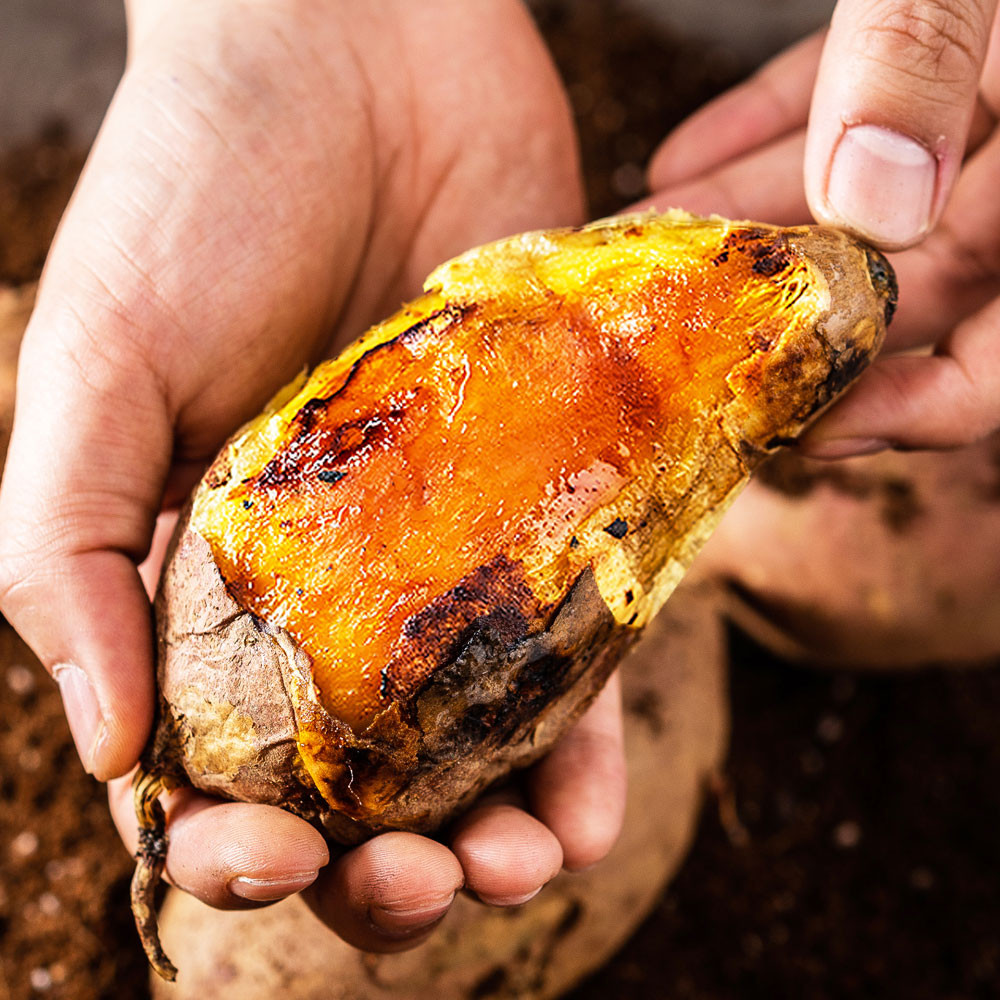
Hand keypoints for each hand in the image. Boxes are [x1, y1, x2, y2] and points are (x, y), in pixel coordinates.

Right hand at [0, 0, 625, 951]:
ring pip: (472, 748)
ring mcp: (443, 553)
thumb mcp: (91, 369)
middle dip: (385, 870)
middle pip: (354, 784)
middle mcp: (328, 589)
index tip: (272, 857)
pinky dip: (582, 744)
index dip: (231, 841)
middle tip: (426, 890)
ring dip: (497, 836)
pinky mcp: (544, 501)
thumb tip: (106, 754)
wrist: (360, 57)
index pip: (207, 763)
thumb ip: (62, 553)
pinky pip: (570, 655)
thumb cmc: (197, 192)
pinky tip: (587, 804)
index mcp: (201, 582)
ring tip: (527, 872)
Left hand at [643, 1, 999, 454]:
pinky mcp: (942, 47)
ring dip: (757, 230)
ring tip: (649, 263)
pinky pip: (856, 112)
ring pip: (873, 200)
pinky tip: (679, 168)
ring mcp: (991, 94)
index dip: (912, 408)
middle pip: (916, 282)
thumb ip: (930, 51)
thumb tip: (876, 203)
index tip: (802, 420)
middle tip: (681, 339)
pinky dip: (771, 138)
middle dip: (792, 309)